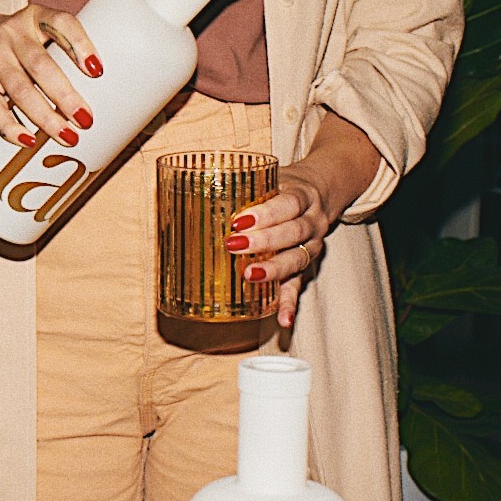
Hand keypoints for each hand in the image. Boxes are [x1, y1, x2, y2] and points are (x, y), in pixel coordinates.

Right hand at [0, 5, 101, 146]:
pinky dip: (10, 127)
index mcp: (36, 17)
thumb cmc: (24, 42)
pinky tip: (28, 140)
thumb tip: (114, 95)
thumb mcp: (44, 31)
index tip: (97, 70)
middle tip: (86, 120)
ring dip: (45, 117)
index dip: (79, 44)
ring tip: (68, 136)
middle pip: (40, 65)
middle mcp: (12, 34)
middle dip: (65, 96)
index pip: (60, 23)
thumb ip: (69, 51)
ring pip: (20, 90)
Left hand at [223, 165, 330, 329]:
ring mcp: (310, 247)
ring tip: (250, 274)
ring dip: (274, 269)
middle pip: (294, 231)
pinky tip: (283, 320)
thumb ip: (238, 188)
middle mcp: (311, 222)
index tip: (239, 220)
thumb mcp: (267, 179)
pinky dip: (290, 305)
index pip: (287, 203)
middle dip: (265, 240)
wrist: (320, 194)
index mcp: (301, 196)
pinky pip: (298, 288)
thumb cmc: (281, 188)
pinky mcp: (305, 269)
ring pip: (297, 259)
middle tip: (235, 245)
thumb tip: (180, 196)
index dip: (266, 213)